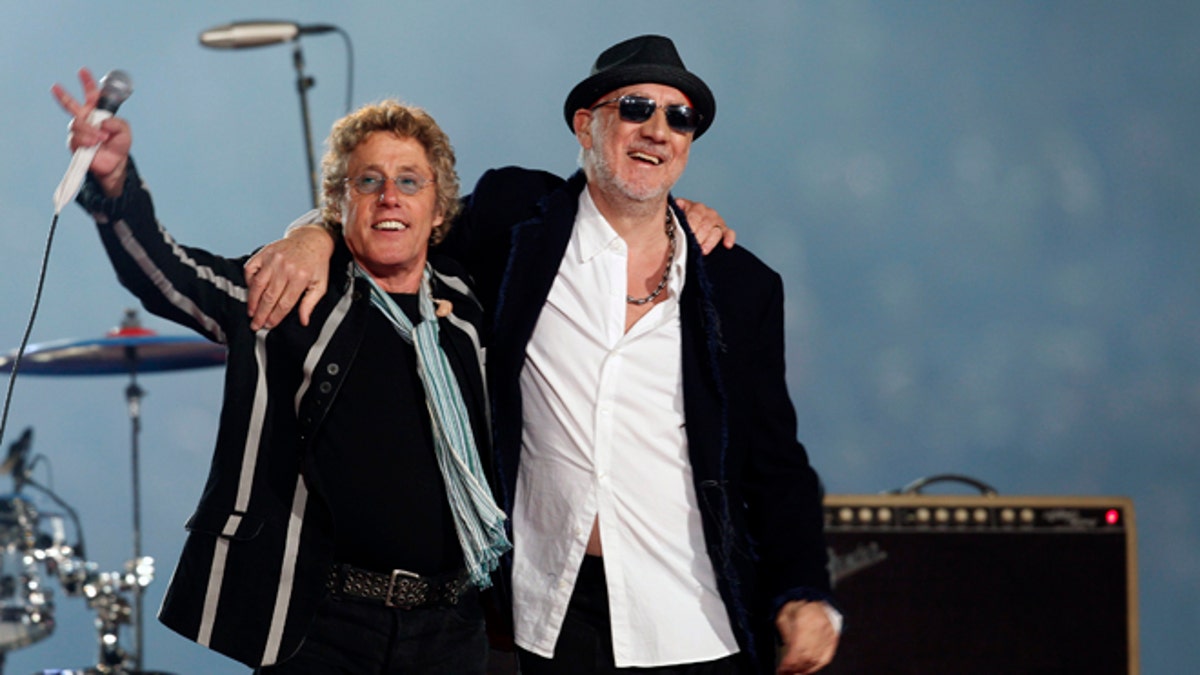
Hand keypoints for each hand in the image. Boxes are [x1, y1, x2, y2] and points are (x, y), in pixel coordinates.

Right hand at [51, 67, 130, 196]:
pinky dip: (87, 140)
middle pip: (70, 104)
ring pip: (77, 124)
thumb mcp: (125, 130)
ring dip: (90, 130)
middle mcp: (85, 118)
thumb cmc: (119, 144)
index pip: (92, 94)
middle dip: (63, 95)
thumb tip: (102, 122)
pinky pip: (76, 137)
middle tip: (55, 86)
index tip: (83, 71)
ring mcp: (79, 130)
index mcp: (97, 111)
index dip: (88, 82)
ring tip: (101, 138)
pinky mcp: (75, 142)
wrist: (114, 164)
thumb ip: (117, 123)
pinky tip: (93, 143)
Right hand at [244, 225, 334, 328]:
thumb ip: (310, 303)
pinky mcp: (264, 252)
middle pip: (269, 297)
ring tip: (251, 313)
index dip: (275, 317)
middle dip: (261, 314)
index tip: (269, 325)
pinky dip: (248, 280)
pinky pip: (250, 269)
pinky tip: (250, 291)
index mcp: (301, 277)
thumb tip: (303, 321)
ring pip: (258, 285)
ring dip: (252, 301)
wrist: (312, 239)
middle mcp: (285, 268)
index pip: (284, 303)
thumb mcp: (320, 284)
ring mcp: (273, 259)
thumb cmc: (316, 264)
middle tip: (255, 325)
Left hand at [676, 198, 734, 253]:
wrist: (682, 230)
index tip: (685, 236)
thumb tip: (677, 204)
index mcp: (693, 207)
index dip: (691, 226)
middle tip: (692, 246)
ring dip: (710, 241)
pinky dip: (729, 238)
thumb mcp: (672, 217)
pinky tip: (727, 245)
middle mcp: (706, 212)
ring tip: (703, 251)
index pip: (694, 215)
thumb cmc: (676, 224)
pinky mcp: (724, 230)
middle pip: (706, 224)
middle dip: (699, 237)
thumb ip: (674, 211)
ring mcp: (716, 220)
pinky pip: (729, 233)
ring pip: (716, 230)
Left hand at [775, 600, 838, 673]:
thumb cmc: (798, 606)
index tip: (781, 669)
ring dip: (803, 670)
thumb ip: (785, 634)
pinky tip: (806, 670)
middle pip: (807, 656)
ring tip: (793, 672)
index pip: (798, 648)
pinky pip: (825, 659)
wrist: (814, 598)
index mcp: (805, 618)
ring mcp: (828, 635)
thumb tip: (785, 655)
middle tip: (785, 673)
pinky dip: (815, 667)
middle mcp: (819, 628)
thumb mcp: (784, 615)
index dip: (789, 663)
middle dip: (795, 669)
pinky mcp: (833, 640)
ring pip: (816, 660)